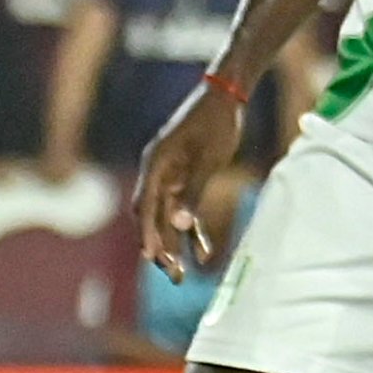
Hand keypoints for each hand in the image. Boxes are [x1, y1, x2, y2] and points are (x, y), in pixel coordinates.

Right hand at [133, 84, 246, 274]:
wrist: (226, 95)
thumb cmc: (217, 122)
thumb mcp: (209, 158)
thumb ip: (193, 192)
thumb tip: (178, 226)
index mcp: (155, 164)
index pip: (146, 206)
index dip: (148, 233)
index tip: (151, 258)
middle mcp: (158, 174)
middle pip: (153, 217)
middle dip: (161, 248)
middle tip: (174, 276)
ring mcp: (171, 178)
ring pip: (168, 218)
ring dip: (175, 246)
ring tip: (181, 277)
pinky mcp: (187, 180)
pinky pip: (186, 210)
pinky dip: (193, 231)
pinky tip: (203, 252)